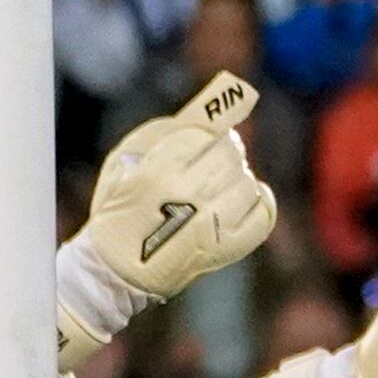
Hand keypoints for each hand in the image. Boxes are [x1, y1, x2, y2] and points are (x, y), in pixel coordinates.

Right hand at [57, 72, 281, 366]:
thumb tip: (217, 106)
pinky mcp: (226, 249)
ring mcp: (211, 226)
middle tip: (210, 163)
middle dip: (222, 154)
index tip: (203, 141)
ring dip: (236, 180)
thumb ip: (167, 129)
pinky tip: (242, 200)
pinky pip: (263, 213)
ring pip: (247, 182)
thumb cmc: (118, 207)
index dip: (206, 135)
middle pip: (229, 154)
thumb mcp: (126, 160)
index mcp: (158, 172)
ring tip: (216, 189)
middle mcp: (186, 197)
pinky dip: (259, 201)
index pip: (205, 133)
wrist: (114, 270)